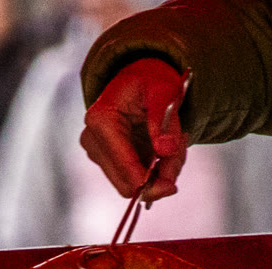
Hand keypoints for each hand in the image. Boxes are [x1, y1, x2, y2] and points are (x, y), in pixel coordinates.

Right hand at [81, 58, 189, 200]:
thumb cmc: (148, 80)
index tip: (172, 184)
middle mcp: (93, 141)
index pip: (124, 167)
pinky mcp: (110, 163)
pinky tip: (164, 149)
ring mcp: (100, 155)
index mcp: (101, 120)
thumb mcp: (162, 89)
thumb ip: (163, 119)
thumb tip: (165, 150)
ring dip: (161, 172)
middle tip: (178, 154)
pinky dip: (157, 171)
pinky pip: (138, 182)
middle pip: (128, 184)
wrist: (139, 80)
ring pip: (136, 186)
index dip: (150, 183)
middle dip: (159, 177)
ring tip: (173, 144)